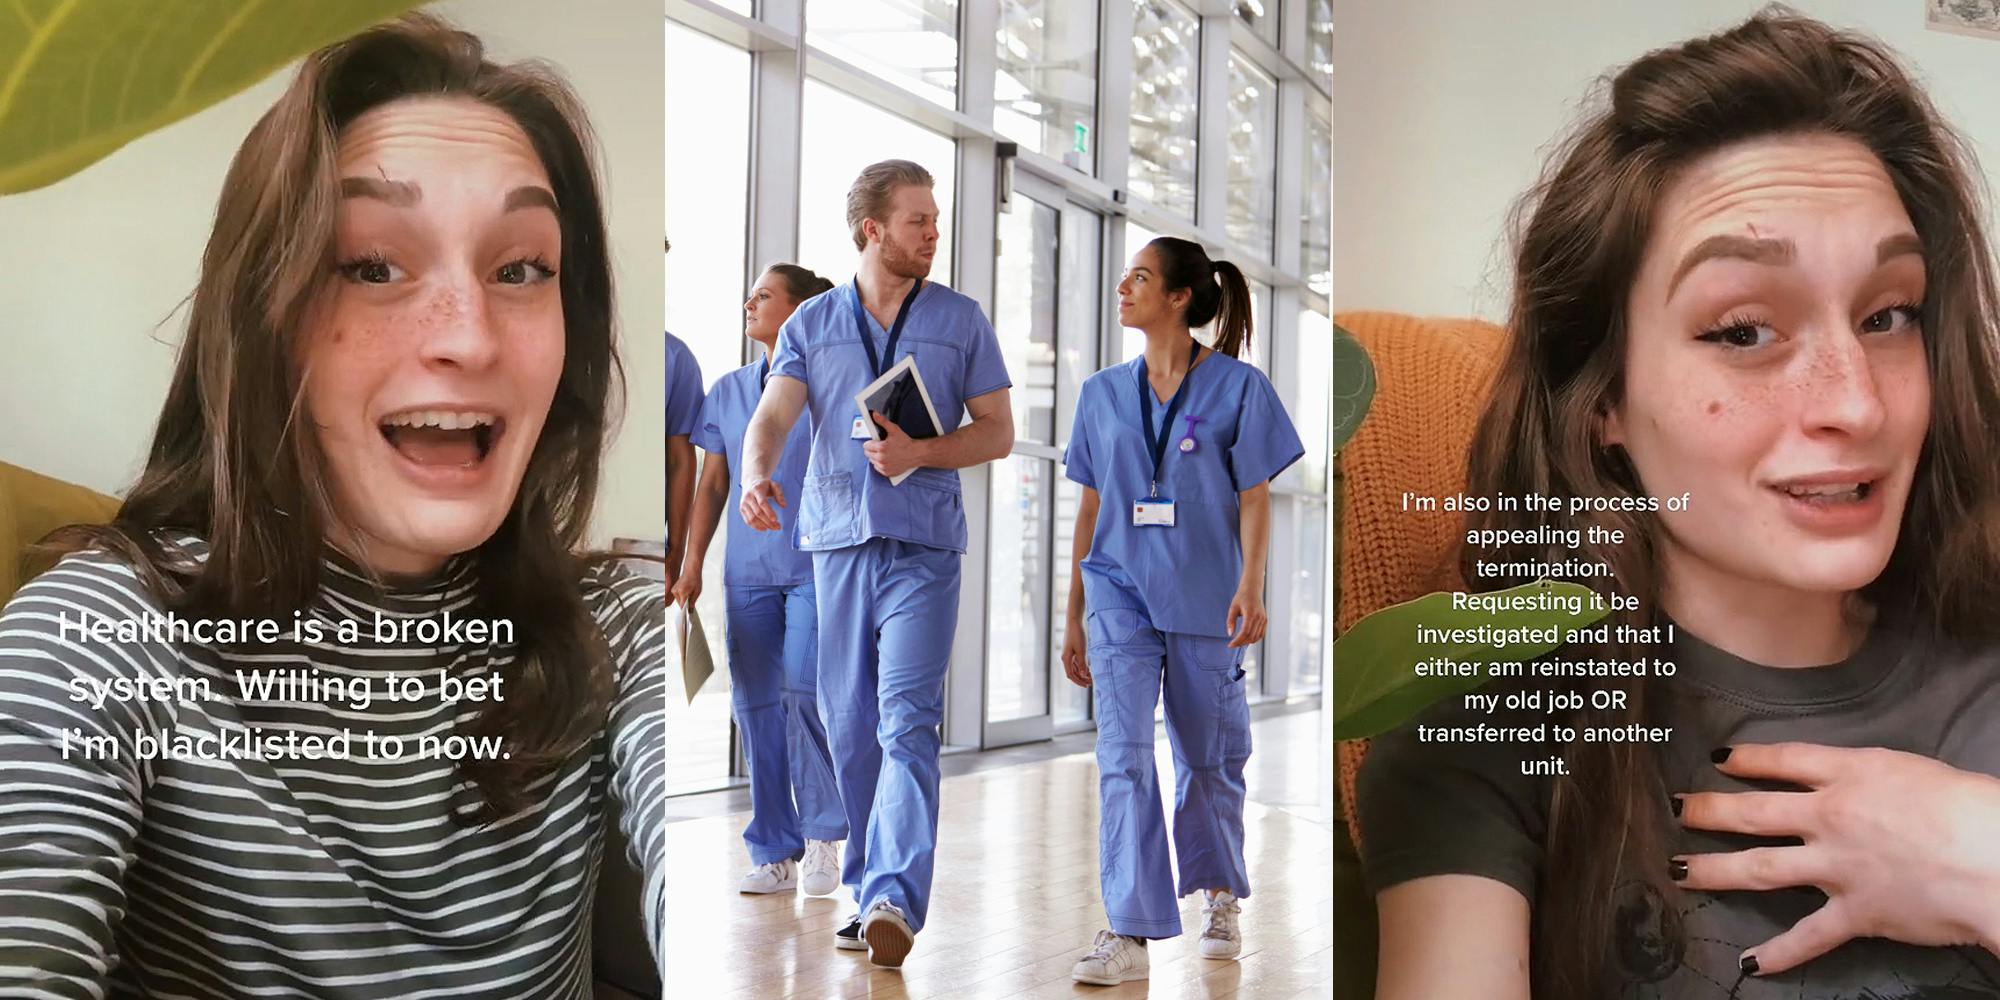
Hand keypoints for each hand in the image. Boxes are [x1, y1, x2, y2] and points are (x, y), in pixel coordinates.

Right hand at [670, 567, 700, 608]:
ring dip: (684, 600)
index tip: (687, 613)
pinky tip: (686, 591)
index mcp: (682, 592)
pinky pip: (677, 597)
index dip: (685, 610)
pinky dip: (682, 596)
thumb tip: (690, 610)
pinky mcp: (673, 589)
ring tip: (689, 592)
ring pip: (678, 601)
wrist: (691, 571)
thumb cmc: (695, 579)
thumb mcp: (697, 592)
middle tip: (691, 598)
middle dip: (685, 604)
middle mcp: (676, 591)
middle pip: (680, 604)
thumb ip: (693, 602)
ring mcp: (673, 590)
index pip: (681, 606)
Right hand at [739, 477, 785, 530]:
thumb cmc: (765, 485)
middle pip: (758, 512)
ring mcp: (743, 504)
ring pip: (752, 519)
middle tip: (778, 527)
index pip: (762, 503)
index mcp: (757, 490)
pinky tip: (765, 528)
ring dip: (763, 526)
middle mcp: (748, 497)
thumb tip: (784, 505)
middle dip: (768, 522)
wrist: (751, 482)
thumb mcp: (774, 485)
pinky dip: (756, 527)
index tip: (776, 519)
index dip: (769, 512)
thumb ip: (780, 494)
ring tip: (773, 528)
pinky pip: (748, 521)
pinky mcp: (742, 509)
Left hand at [863, 412, 924, 479]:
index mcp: (881, 448)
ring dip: (876, 457)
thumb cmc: (905, 442)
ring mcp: (884, 466)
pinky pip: (877, 468)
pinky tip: (887, 459)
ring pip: (872, 461)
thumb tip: (874, 415)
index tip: (876, 441)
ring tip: (885, 453)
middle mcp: (881, 458)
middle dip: (872, 449)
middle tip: (881, 447)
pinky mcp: (886, 472)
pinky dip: (880, 464)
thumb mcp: (894, 430)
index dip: (871, 442)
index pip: (866, 445)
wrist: (915, 454)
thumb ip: (882, 422)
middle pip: (867, 453)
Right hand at [1061, 614, 1090, 687]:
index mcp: (1066, 659)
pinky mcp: (1072, 650)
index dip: (1078, 681)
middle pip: (1073, 673)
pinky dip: (1082, 667)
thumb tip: (1083, 675)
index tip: (1086, 685)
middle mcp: (1066, 658)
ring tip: (1091, 677)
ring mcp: (1069, 654)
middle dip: (1081, 679)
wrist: (1074, 622)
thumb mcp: (1081, 650)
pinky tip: (1089, 668)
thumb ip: (1082, 663)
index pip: (1071, 675)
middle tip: (1091, 683)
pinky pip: (1077, 662)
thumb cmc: (1077, 635)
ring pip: (1075, 668)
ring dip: (1082, 673)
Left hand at [1225, 586, 1265, 647]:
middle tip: (1233, 644)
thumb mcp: (1233, 608)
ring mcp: (1263, 619)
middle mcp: (1259, 618)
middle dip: (1241, 643)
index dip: (1237, 641)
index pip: (1245, 632)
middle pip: (1251, 636)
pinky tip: (1246, 639)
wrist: (1252, 589)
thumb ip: (1230, 621)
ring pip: (1257, 637)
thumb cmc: (1241, 597)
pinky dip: (1254, 638)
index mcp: (1251, 614)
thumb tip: (1230, 634)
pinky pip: (1261, 634)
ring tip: (1239, 642)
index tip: (1230, 645)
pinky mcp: (1265, 620)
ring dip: (1247, 642)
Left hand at [1674, 743, 1999, 972]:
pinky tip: (1748, 964)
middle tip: (1678, 809)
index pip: (1783, 760)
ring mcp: (1837, 867)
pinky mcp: (1856, 912)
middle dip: (1709, 811)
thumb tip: (1850, 782)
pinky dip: (1777, 953)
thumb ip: (1869, 777)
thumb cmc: (1968, 806)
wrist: (1993, 855)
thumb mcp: (1910, 770)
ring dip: (1714, 871)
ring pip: (1759, 867)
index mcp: (1850, 774)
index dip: (1747, 759)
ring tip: (1679, 872)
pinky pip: (1808, 936)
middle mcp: (1831, 817)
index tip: (1718, 759)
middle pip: (1753, 812)